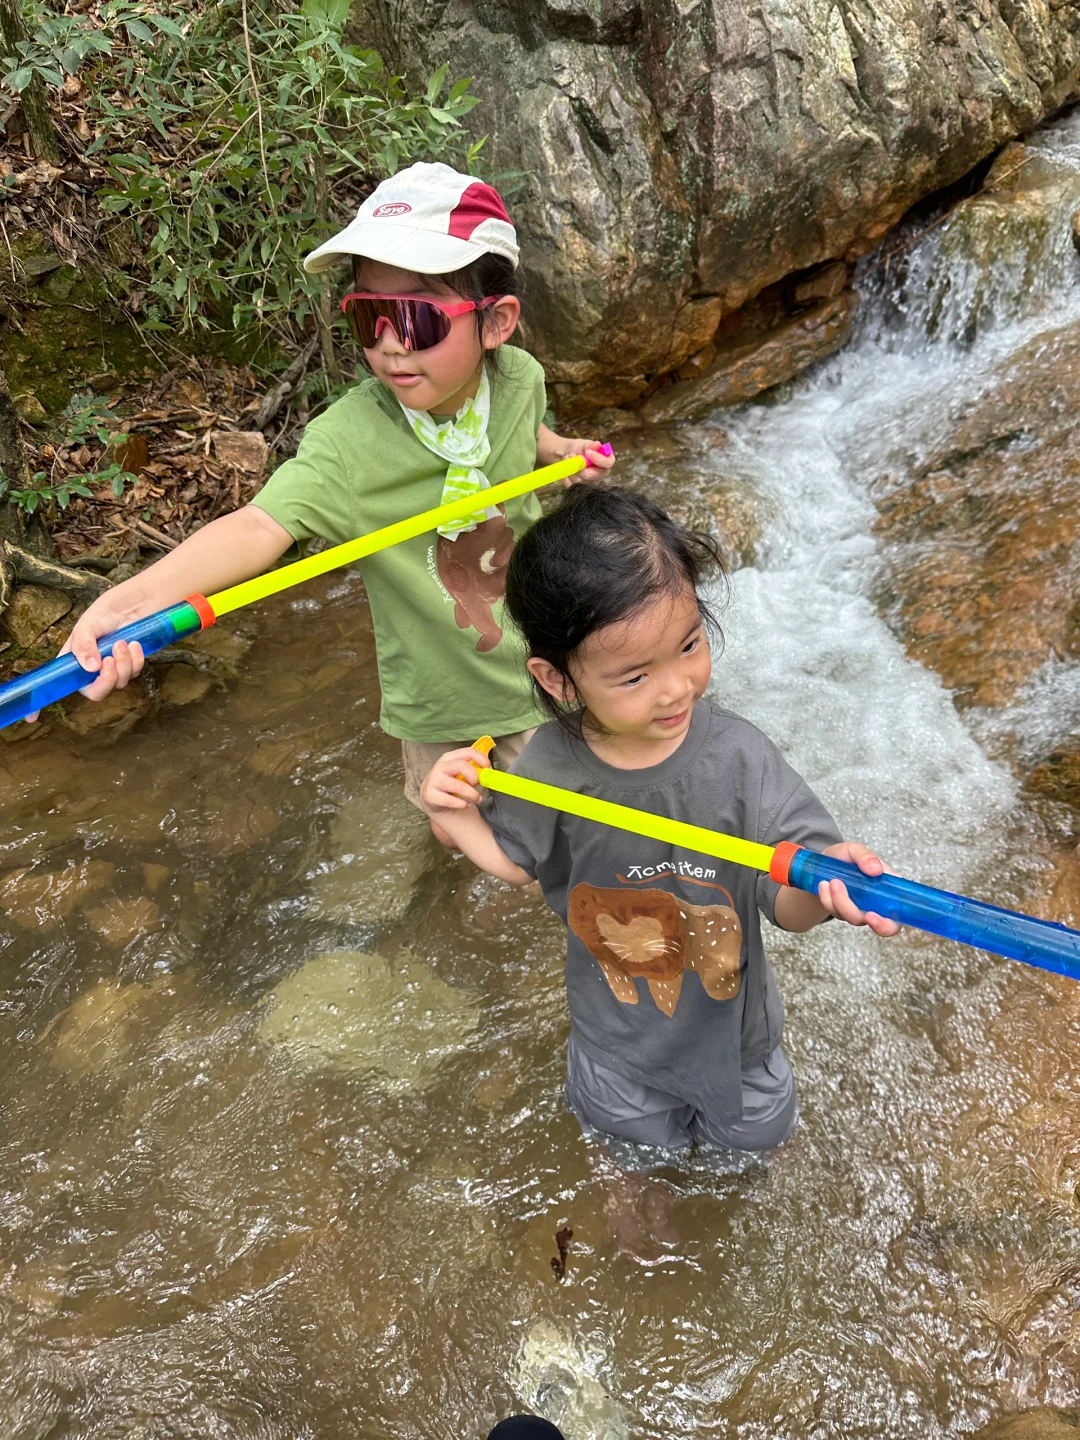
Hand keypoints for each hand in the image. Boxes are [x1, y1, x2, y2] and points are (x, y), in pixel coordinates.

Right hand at [25, 597, 144, 722]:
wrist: (133, 605)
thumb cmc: (105, 613)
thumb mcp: (88, 625)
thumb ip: (84, 645)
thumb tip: (90, 668)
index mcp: (72, 662)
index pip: (58, 686)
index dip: (43, 704)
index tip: (32, 718)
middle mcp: (90, 671)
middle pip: (96, 693)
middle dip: (106, 679)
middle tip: (110, 660)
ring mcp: (111, 670)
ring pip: (118, 683)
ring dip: (123, 663)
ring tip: (122, 642)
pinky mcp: (130, 667)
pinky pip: (134, 673)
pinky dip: (135, 660)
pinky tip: (134, 644)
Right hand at [419, 746, 492, 815]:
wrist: (432, 798)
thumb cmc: (450, 782)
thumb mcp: (459, 772)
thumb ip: (472, 769)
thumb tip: (489, 772)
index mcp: (449, 757)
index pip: (468, 752)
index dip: (481, 759)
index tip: (488, 768)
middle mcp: (440, 767)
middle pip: (461, 766)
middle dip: (474, 776)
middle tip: (478, 784)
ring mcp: (434, 781)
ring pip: (457, 785)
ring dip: (472, 794)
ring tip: (477, 798)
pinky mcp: (430, 795)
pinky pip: (450, 800)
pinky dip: (462, 804)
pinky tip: (466, 805)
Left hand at [562, 436, 615, 483]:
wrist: (569, 454)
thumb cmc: (580, 449)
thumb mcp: (585, 444)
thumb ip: (591, 446)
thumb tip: (597, 444)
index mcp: (606, 462)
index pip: (608, 463)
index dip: (598, 459)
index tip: (587, 452)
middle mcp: (600, 474)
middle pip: (592, 476)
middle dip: (580, 466)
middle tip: (572, 455)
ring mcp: (590, 482)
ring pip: (579, 480)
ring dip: (570, 468)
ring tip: (568, 457)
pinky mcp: (579, 488)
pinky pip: (571, 485)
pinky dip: (566, 475)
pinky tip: (565, 467)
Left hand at [816, 843, 900, 935]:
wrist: (822, 864)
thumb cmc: (845, 858)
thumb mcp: (854, 850)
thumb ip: (866, 856)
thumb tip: (876, 869)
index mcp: (890, 889)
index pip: (900, 914)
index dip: (889, 923)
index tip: (871, 915)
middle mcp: (879, 904)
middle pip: (883, 927)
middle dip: (868, 923)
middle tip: (851, 907)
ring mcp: (861, 910)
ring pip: (854, 918)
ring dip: (841, 901)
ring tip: (831, 881)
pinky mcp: (843, 912)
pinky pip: (837, 912)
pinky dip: (828, 899)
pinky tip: (823, 885)